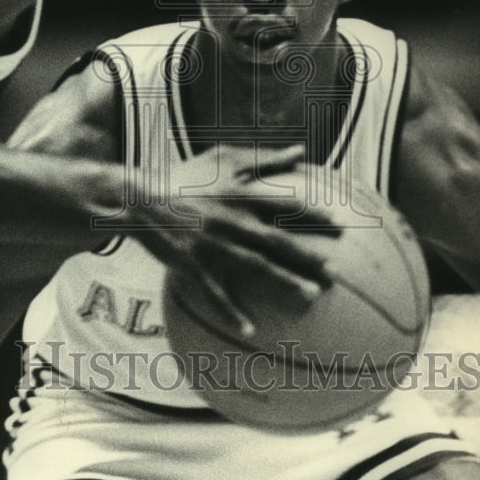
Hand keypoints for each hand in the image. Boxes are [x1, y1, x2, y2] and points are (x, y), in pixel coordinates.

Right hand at [141, 144, 341, 337]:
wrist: (140, 199)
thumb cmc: (185, 175)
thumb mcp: (222, 158)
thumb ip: (263, 157)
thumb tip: (301, 150)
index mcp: (238, 192)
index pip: (282, 204)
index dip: (311, 215)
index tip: (339, 226)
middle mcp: (229, 219)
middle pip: (275, 241)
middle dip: (307, 256)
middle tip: (334, 270)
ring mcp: (211, 245)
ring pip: (254, 267)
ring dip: (283, 282)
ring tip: (311, 295)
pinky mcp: (192, 265)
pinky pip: (214, 292)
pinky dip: (231, 311)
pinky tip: (249, 329)